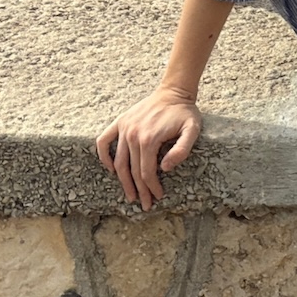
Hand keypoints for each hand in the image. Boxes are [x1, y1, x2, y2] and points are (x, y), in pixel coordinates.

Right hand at [95, 87, 200, 209]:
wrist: (173, 92)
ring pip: (119, 161)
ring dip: (123, 181)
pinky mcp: (120, 122)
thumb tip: (165, 168)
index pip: (146, 172)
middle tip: (145, 204)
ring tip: (130, 195)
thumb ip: (182, 150)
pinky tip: (111, 168)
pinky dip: (104, 156)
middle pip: (132, 171)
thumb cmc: (184, 113)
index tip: (158, 197)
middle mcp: (132, 134)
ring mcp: (124, 128)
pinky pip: (104, 140)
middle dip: (139, 190)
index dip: (151, 187)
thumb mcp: (192, 130)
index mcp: (149, 139)